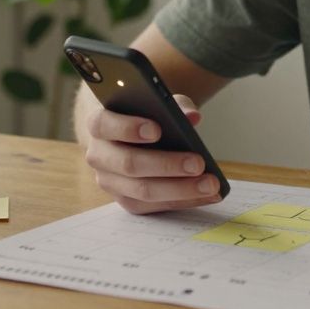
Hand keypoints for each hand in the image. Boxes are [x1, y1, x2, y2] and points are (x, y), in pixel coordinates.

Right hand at [82, 93, 222, 214]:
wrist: (125, 135)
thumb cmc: (142, 114)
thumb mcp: (156, 101)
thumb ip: (174, 105)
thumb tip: (193, 117)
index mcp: (99, 124)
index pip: (104, 124)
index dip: (128, 127)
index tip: (157, 130)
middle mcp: (99, 155)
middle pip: (129, 164)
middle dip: (166, 165)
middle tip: (198, 163)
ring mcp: (110, 182)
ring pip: (143, 191)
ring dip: (181, 189)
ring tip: (210, 184)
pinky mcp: (126, 200)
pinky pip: (155, 206)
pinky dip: (185, 200)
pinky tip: (208, 195)